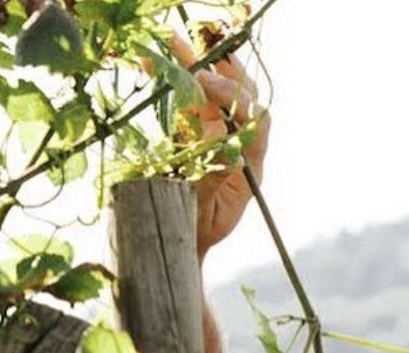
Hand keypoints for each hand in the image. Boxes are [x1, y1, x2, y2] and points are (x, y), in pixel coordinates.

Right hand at [169, 33, 269, 260]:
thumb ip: (212, 177)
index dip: (234, 98)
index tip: (204, 84)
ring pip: (218, 98)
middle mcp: (240, 153)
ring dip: (197, 67)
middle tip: (189, 51)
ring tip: (172, 43)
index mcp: (249, 172)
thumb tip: (223, 141)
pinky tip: (153, 63)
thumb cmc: (190, 239)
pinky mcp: (194, 141)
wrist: (173, 253)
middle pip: (244, 101)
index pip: (256, 124)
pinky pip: (191, 105)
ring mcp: (218, 145)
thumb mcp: (201, 213)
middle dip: (221, 71)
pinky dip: (175, 82)